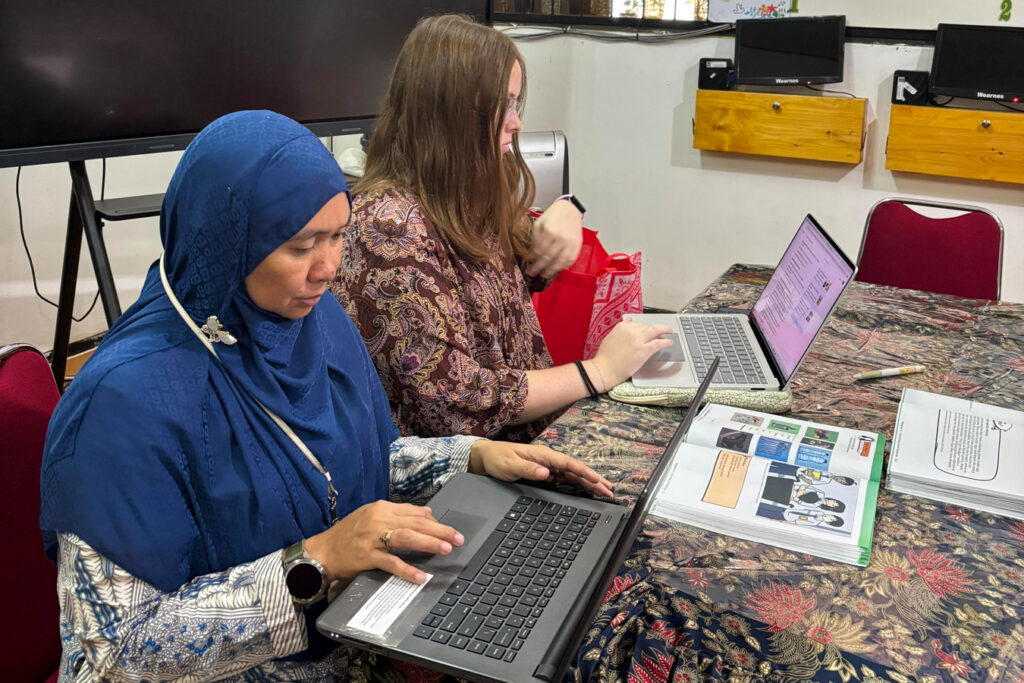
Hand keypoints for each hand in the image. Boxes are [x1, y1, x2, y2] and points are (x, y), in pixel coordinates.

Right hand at [303, 500, 462, 584]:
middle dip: (440, 531)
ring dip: (429, 543)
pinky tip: (420, 576)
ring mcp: (372, 538)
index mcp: (382, 508)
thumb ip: (399, 513)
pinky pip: (391, 563)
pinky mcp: (367, 556)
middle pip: (415, 523)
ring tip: (446, 549)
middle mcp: (379, 520)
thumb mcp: (373, 516)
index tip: (449, 530)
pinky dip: (407, 570)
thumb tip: (427, 512)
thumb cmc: (348, 534)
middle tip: (457, 538)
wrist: (323, 550)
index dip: (435, 522)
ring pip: (407, 538)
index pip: (415, 513)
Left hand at [468, 439, 613, 497]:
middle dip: (593, 479)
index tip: (597, 480)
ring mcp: (547, 465)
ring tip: (603, 490)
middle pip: (575, 469)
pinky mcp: (544, 472)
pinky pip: (565, 478)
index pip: (568, 464)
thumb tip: (547, 473)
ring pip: (573, 474)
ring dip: (588, 482)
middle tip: (608, 490)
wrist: (486, 457)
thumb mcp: (509, 465)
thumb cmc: (497, 459)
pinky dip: (577, 483)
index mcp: (543, 455)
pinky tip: (586, 489)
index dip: (584, 472)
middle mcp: (548, 459)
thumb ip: (528, 469)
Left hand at [525, 199, 583, 278]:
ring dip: (551, 270)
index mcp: (550, 231)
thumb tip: (531, 252)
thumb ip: (535, 237)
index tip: (527, 262)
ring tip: (544, 275)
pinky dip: (563, 267)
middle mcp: (561, 238)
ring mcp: (570, 243)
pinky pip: (570, 260)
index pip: (538, 249)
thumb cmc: (554, 215)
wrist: (571, 209)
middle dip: (538, 267)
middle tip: (531, 273)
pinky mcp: (577, 246)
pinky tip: (557, 269)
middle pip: (548, 258)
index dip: (531, 258)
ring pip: (560, 262)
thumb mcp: (540, 222)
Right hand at [590, 317, 673, 389]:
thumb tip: (629, 320)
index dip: (644, 328)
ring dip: (664, 331)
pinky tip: (670, 343)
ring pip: (656, 331)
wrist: (604, 370)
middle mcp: (631, 331)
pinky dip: (666, 342)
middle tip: (662, 332)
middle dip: (656, 329)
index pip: (637, 324)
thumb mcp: (610, 337)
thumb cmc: (604, 357)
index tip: (647, 331)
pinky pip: (659, 343)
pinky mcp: (644, 351)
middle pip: (647, 327)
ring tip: (669, 333)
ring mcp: (638, 340)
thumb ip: (621, 329)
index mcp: (622, 327)